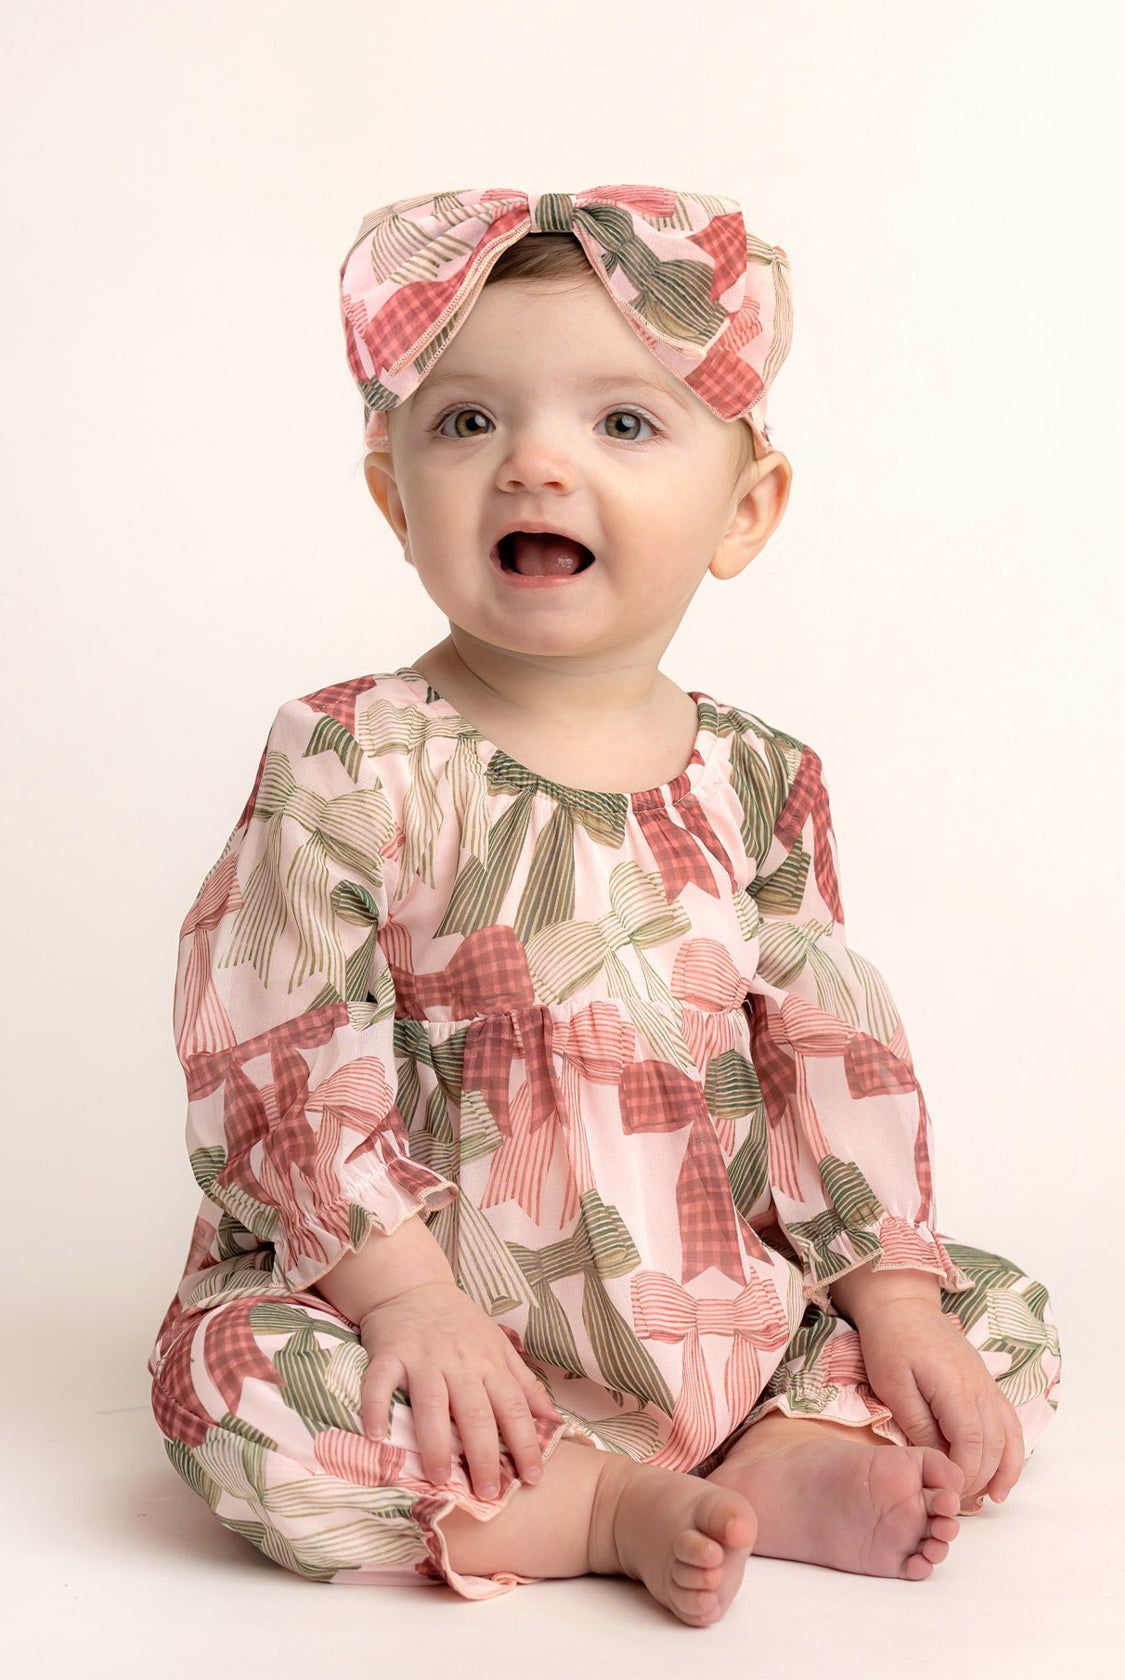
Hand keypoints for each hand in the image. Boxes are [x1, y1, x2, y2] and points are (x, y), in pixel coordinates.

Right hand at [358, 1281, 563, 1499]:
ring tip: (439, 1479)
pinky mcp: (389, 1353)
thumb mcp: (499, 1347)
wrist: (413, 1285)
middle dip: (484, 1456)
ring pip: (432, 1404)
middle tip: (487, 1494)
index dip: (526, 1443)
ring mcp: (423, 1358)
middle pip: (475, 1413)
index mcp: (489, 1363)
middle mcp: (459, 1362)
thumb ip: (525, 1385)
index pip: (513, 1408)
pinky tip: (376, 1436)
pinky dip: (375, 1408)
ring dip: (436, 1444)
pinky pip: (380, 1383)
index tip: (533, 1479)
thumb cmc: (461, 1324)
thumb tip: (556, 1422)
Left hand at [856, 1297, 1024, 1507]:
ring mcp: (986, 1384)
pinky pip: (1008, 1421)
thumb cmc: (890, 1342)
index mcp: (956, 1387)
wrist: (902, 1305)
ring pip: (1008, 1435)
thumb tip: (937, 1463)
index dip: (962, 1473)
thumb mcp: (893, 1386)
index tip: (945, 1492)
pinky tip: (1001, 1471)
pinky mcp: (985, 1384)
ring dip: (1004, 1469)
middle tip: (957, 1500)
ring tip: (991, 1498)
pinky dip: (1011, 1449)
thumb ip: (917, 1425)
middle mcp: (980, 1387)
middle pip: (993, 1444)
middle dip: (978, 1478)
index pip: (971, 1442)